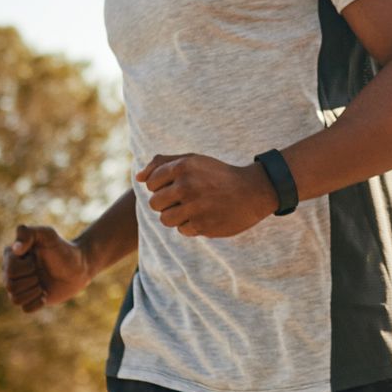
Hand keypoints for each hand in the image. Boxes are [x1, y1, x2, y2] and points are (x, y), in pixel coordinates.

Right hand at [1, 225, 92, 313]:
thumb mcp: (48, 235)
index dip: (25, 268)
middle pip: (10, 286)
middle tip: (41, 272)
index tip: (36, 259)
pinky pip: (25, 309)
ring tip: (43, 283)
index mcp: (11, 256)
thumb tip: (15, 249)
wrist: (80, 266)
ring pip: (15, 299)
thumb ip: (29, 233)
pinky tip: (45, 293)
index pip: (9, 271)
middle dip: (31, 280)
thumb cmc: (63, 249)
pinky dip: (37, 302)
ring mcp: (20, 286)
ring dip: (33, 292)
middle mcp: (11, 272)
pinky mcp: (30, 299)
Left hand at [137, 153, 278, 238]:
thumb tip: (138, 177)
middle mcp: (186, 186)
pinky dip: (191, 226)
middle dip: (166, 203)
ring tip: (193, 209)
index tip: (178, 185)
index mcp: (182, 167)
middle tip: (185, 199)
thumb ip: (163, 163)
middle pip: (155, 203)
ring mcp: (194, 207)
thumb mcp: (193, 160)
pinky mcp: (203, 226)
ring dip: (176, 216)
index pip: (150, 183)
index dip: (162, 186)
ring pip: (165, 219)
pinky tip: (205, 216)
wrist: (253, 192)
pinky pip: (182, 230)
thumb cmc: (218, 175)